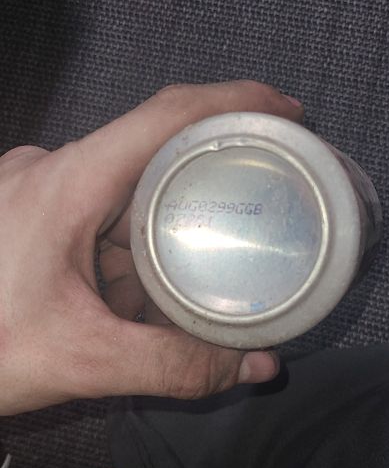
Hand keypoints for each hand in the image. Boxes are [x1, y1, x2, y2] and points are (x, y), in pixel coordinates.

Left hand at [0, 81, 302, 414]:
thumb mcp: (84, 362)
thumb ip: (177, 367)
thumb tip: (256, 365)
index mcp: (67, 183)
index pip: (165, 115)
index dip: (233, 100)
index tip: (284, 111)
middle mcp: (48, 169)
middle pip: (150, 154)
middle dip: (204, 184)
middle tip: (258, 207)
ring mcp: (31, 188)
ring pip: (120, 190)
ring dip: (158, 227)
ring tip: (195, 271)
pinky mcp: (22, 212)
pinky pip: (91, 211)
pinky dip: (122, 245)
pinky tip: (135, 290)